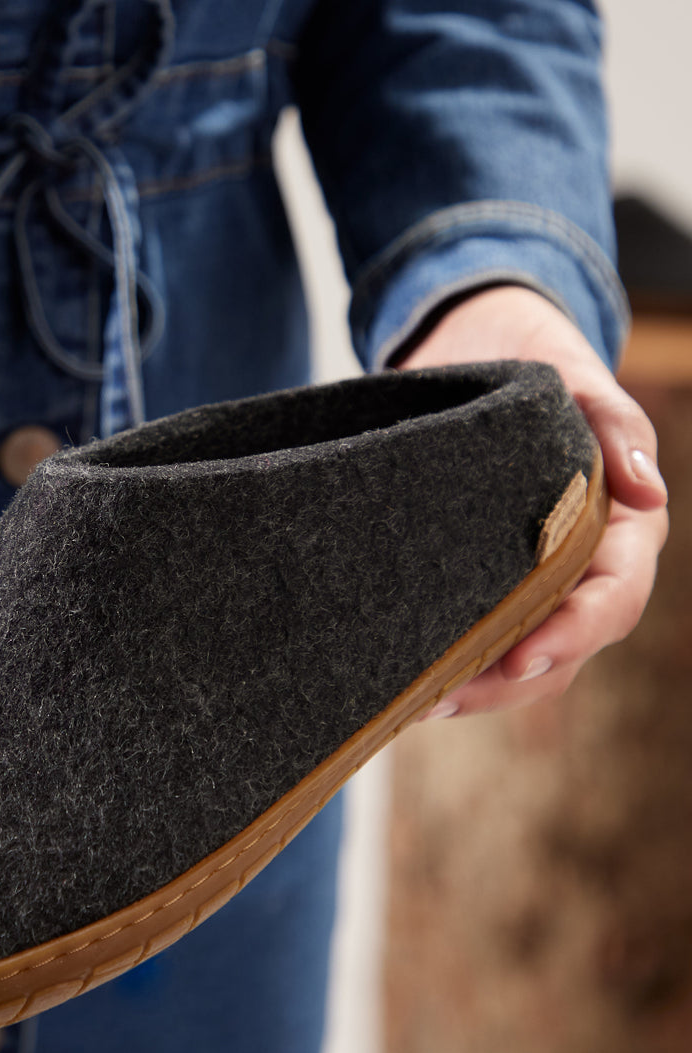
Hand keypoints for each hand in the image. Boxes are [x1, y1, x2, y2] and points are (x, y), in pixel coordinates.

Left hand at [394, 285, 668, 715]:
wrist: (475, 345)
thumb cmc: (533, 358)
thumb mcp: (573, 376)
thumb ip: (614, 424)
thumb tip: (651, 494)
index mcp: (620, 527)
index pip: (612, 596)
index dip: (575, 633)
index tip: (524, 654)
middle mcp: (579, 565)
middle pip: (564, 646)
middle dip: (510, 680)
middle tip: (445, 698)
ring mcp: (532, 578)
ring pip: (519, 655)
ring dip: (475, 687)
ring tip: (417, 703)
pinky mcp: (483, 579)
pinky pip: (478, 635)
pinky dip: (450, 663)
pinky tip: (405, 682)